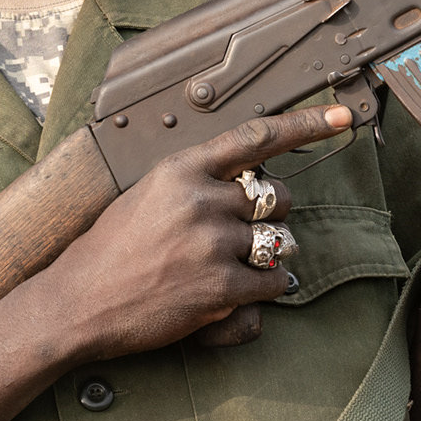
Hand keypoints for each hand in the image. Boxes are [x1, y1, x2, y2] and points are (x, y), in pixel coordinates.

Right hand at [38, 106, 348, 359]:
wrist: (77, 302)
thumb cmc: (110, 249)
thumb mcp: (146, 194)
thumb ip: (196, 181)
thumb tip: (248, 184)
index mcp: (182, 170)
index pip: (256, 138)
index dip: (306, 125)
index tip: (343, 117)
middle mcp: (202, 200)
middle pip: (278, 197)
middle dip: (273, 215)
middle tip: (245, 234)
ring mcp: (213, 244)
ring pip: (281, 241)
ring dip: (271, 255)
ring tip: (235, 265)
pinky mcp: (220, 288)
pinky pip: (273, 284)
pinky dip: (267, 290)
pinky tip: (240, 293)